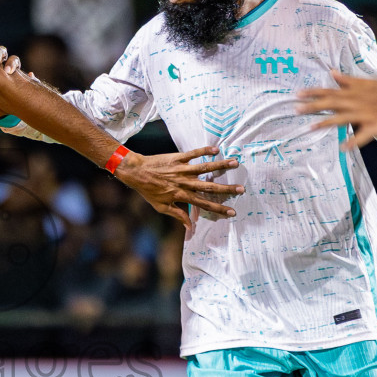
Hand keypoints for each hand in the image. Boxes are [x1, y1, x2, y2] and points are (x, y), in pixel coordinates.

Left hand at [113, 148, 242, 230]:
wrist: (136, 172)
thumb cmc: (148, 190)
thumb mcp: (161, 207)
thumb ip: (177, 215)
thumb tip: (190, 226)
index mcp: (181, 195)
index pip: (204, 204)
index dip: (218, 209)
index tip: (232, 211)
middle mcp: (184, 183)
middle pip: (209, 187)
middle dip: (226, 189)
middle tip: (241, 189)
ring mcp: (182, 169)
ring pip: (204, 168)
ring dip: (220, 166)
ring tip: (235, 163)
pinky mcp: (178, 158)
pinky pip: (193, 154)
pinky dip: (204, 151)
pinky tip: (216, 149)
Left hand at [296, 72, 376, 149]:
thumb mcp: (367, 82)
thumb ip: (348, 80)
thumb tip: (332, 73)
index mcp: (354, 93)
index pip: (329, 91)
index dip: (313, 92)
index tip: (297, 94)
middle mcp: (356, 102)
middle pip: (331, 103)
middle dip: (312, 106)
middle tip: (295, 109)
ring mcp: (366, 114)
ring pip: (342, 118)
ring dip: (326, 122)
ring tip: (311, 127)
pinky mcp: (376, 126)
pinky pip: (363, 135)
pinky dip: (353, 141)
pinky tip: (343, 147)